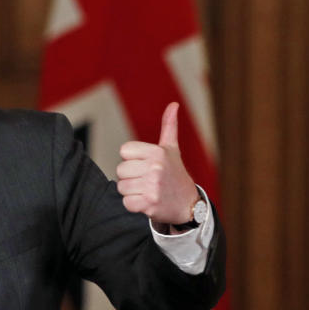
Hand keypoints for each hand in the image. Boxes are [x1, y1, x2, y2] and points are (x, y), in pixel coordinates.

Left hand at [116, 102, 197, 225]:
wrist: (188, 204)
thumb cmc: (175, 174)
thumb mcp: (172, 149)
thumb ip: (169, 126)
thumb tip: (173, 104)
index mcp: (157, 152)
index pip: (124, 151)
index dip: (132, 160)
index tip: (145, 165)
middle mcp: (155, 168)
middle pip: (120, 170)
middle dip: (130, 177)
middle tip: (146, 180)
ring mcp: (152, 186)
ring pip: (121, 187)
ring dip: (131, 192)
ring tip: (147, 190)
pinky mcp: (149, 204)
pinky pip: (126, 203)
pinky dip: (134, 205)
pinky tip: (146, 201)